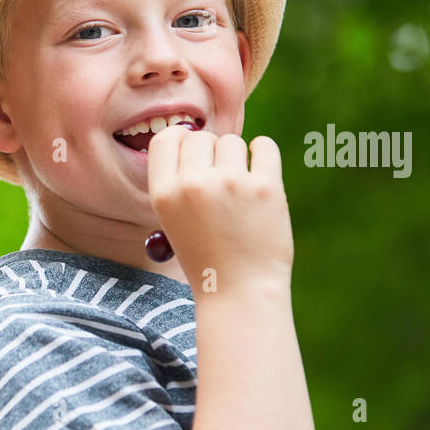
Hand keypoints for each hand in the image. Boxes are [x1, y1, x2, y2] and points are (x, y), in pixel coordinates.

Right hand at [146, 125, 293, 291]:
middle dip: (210, 153)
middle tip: (219, 180)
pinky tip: (260, 172)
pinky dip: (263, 153)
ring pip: (232, 142)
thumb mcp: (174, 221)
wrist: (240, 291)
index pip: (165, 138)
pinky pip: (264, 146)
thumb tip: (197, 137)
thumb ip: (179, 182)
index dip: (180, 141)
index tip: (192, 152)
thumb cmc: (207, 257)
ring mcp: (230, 183)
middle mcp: (193, 184)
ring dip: (236, 158)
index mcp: (163, 194)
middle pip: (200, 137)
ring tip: (239, 190)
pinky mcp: (265, 187)